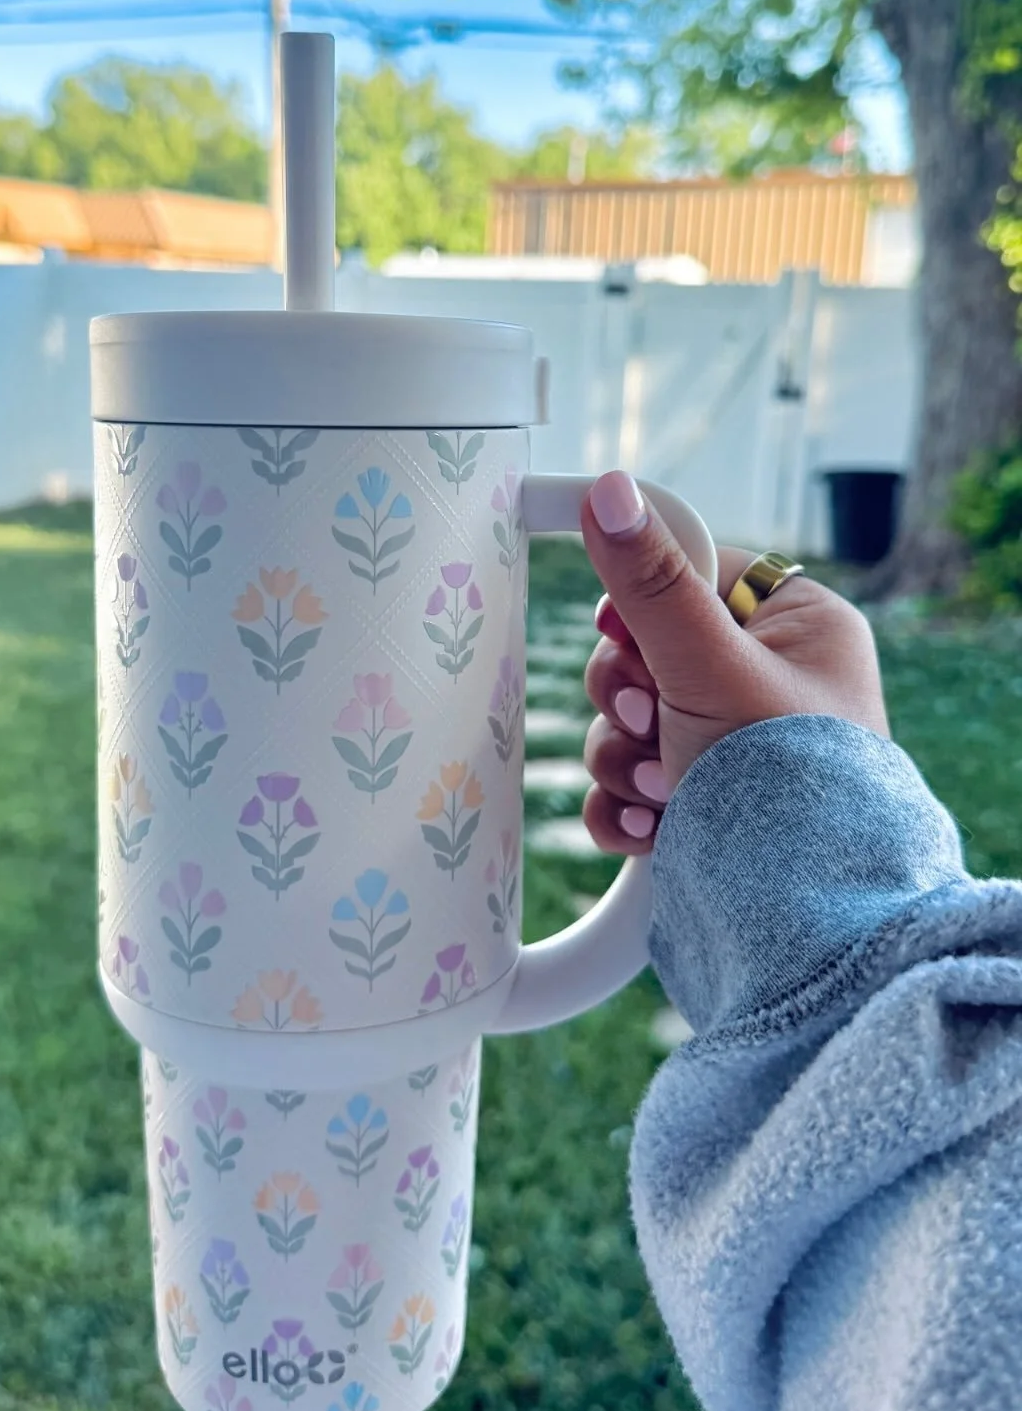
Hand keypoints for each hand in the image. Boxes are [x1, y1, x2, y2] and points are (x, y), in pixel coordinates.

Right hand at [579, 471, 888, 854]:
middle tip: (649, 722)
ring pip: (626, 723)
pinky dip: (626, 807)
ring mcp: (729, 749)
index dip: (640, 606)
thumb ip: (652, 583)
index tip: (622, 634)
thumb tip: (610, 490)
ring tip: (667, 791)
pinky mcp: (698, 806)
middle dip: (628, 700)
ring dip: (626, 760)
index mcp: (796, 627)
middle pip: (643, 652)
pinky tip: (651, 829)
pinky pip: (628, 785)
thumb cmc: (783, 781)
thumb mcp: (711, 665)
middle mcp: (766, 683)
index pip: (692, 573)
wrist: (801, 920)